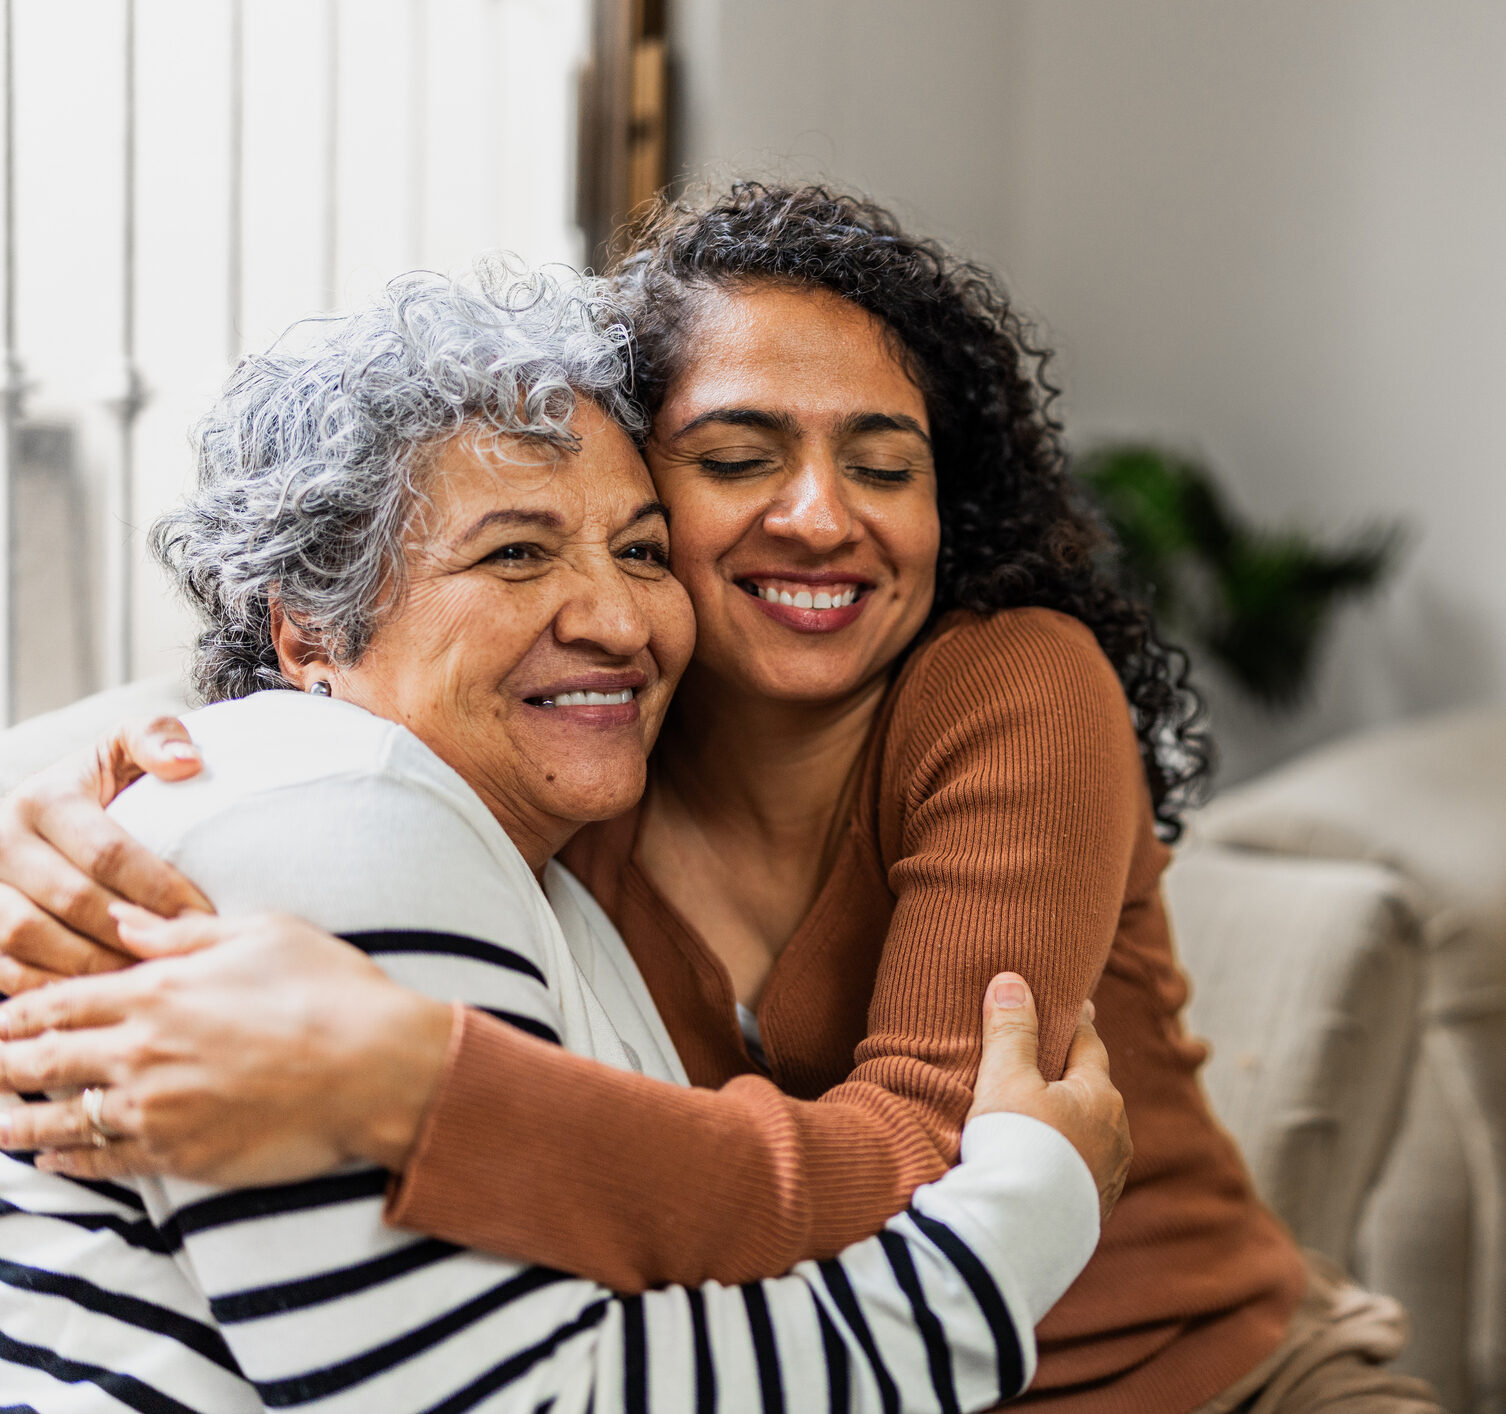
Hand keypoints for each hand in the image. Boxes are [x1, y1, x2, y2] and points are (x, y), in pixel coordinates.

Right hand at [0, 716, 210, 991]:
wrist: (42, 814)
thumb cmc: (101, 786)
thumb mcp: (122, 749)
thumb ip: (155, 738)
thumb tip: (187, 762)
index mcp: (43, 798)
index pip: (107, 852)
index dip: (158, 889)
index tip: (203, 915)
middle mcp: (1, 842)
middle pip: (70, 901)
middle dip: (131, 933)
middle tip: (182, 955)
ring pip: (30, 940)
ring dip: (92, 965)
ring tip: (147, 978)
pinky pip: (5, 970)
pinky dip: (52, 987)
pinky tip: (101, 996)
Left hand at [0, 905, 454, 1184]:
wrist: (375, 1068)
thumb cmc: (329, 991)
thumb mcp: (262, 933)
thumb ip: (183, 933)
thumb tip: (126, 922)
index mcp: (159, 990)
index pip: (62, 1001)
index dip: (19, 1011)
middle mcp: (144, 1051)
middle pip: (45, 1061)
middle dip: (4, 1064)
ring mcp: (158, 1109)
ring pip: (64, 1118)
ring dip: (20, 1121)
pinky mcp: (181, 1156)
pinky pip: (106, 1162)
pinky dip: (71, 1163)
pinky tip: (54, 1161)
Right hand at [966, 973, 1131, 1226]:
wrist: (1020, 1234)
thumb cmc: (1015, 1145)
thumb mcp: (1005, 1077)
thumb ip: (1010, 1029)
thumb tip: (1011, 980)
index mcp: (1100, 1095)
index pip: (1089, 1044)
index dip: (1077, 1023)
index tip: (1076, 1007)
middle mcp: (1116, 1135)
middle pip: (1094, 1092)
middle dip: (1075, 1077)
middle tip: (1054, 1063)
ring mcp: (1107, 1177)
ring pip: (1091, 1136)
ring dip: (1072, 1124)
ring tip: (1047, 1120)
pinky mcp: (1091, 1214)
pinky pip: (1081, 1173)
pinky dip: (1065, 1162)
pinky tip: (1046, 1168)